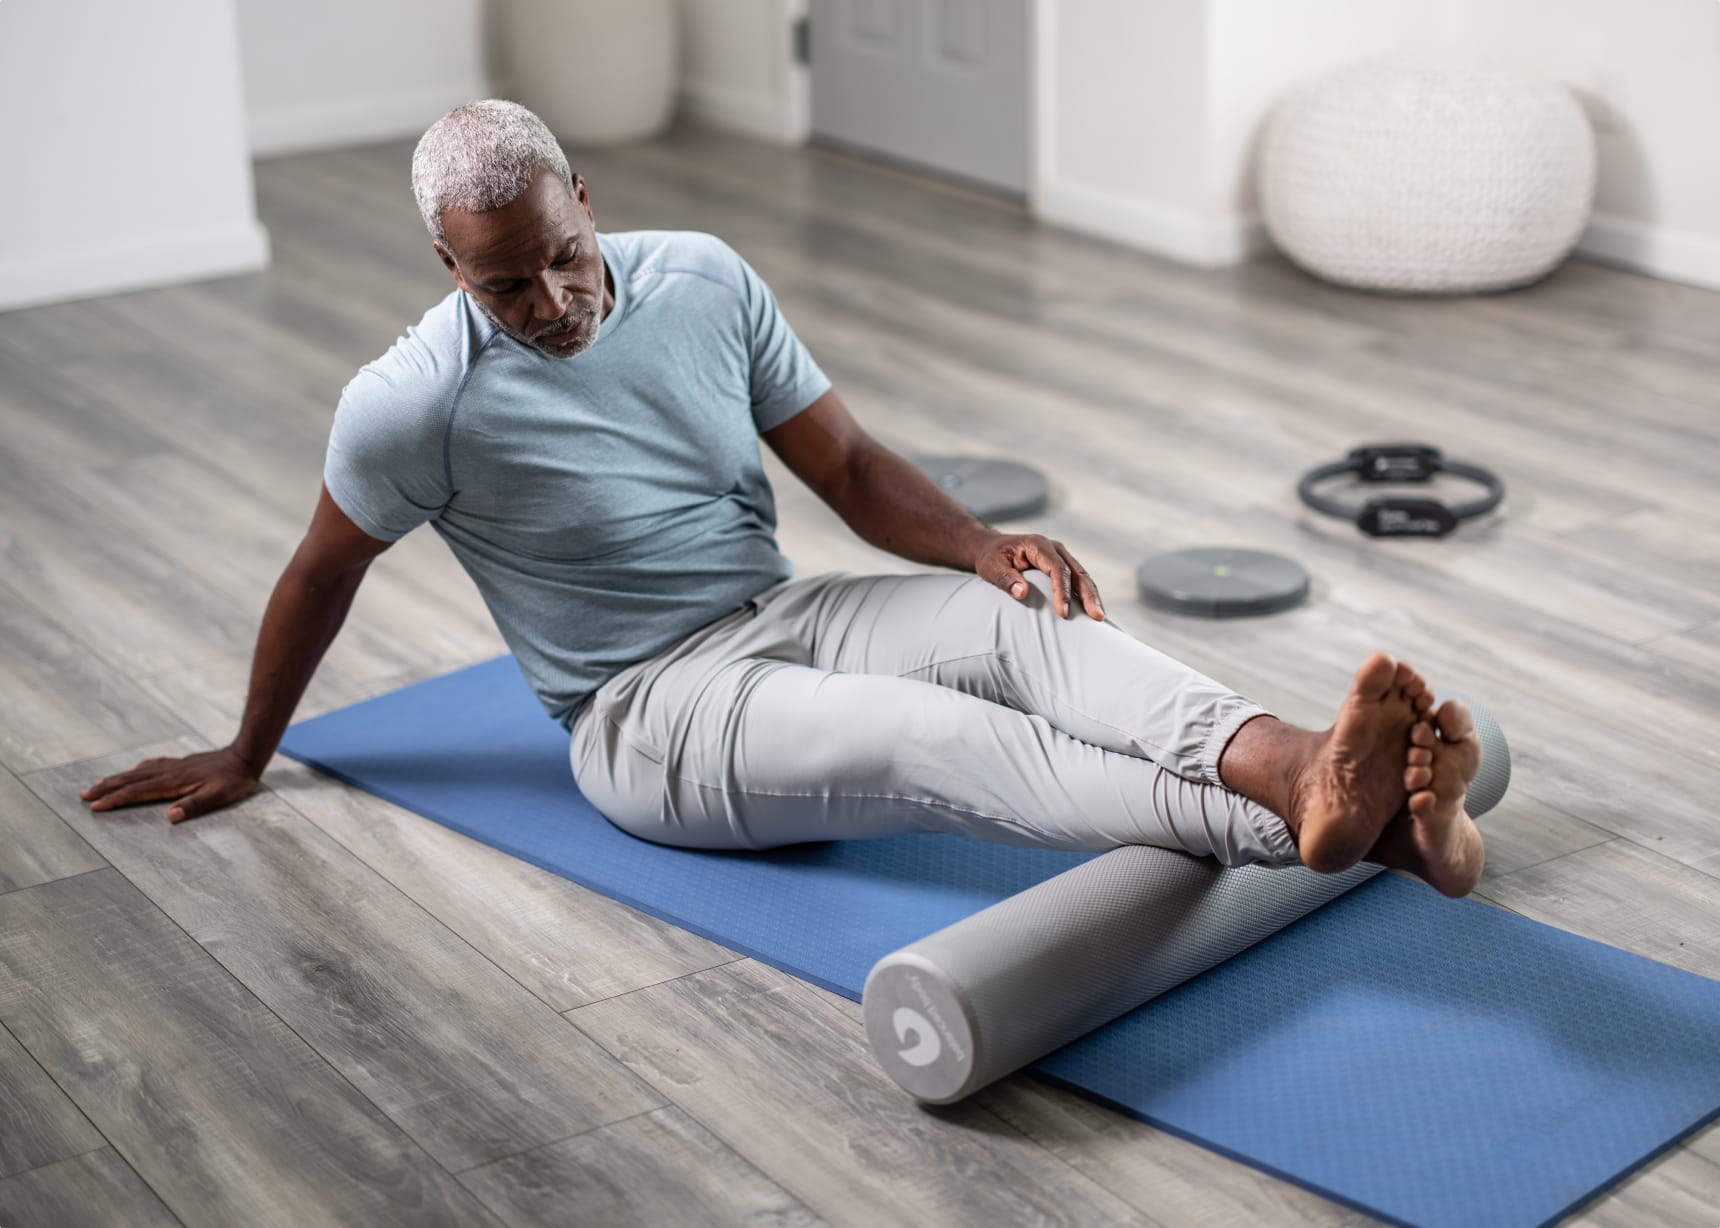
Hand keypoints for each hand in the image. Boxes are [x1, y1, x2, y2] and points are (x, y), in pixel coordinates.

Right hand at [80, 747, 260, 822]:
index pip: (137, 792)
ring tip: (98, 784)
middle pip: (131, 780)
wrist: (245, 756)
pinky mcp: (181, 763)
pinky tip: (134, 771)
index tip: (95, 806)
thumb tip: (170, 816)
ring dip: (116, 779)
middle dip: (106, 788)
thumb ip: (194, 806)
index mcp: (173, 782)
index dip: (115, 799)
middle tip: (83, 795)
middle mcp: (169, 772)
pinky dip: (137, 770)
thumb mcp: (218, 796)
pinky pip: (151, 766)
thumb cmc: (234, 780)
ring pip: (138, 772)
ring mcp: (174, 766)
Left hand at [974, 533, 1104, 619]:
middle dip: (1088, 595)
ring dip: (1092, 596)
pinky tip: (1091, 611)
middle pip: (1077, 572)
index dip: (1062, 591)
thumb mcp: (991, 566)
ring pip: (1082, 576)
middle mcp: (1054, 548)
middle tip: (1097, 617)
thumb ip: (1005, 579)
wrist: (991, 548)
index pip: (1056, 568)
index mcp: (1038, 545)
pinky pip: (1077, 580)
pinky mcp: (1062, 566)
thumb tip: (1022, 593)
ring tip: (1100, 617)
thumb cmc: (991, 557)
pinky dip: (1085, 595)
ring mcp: (1061, 556)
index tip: (1063, 613)